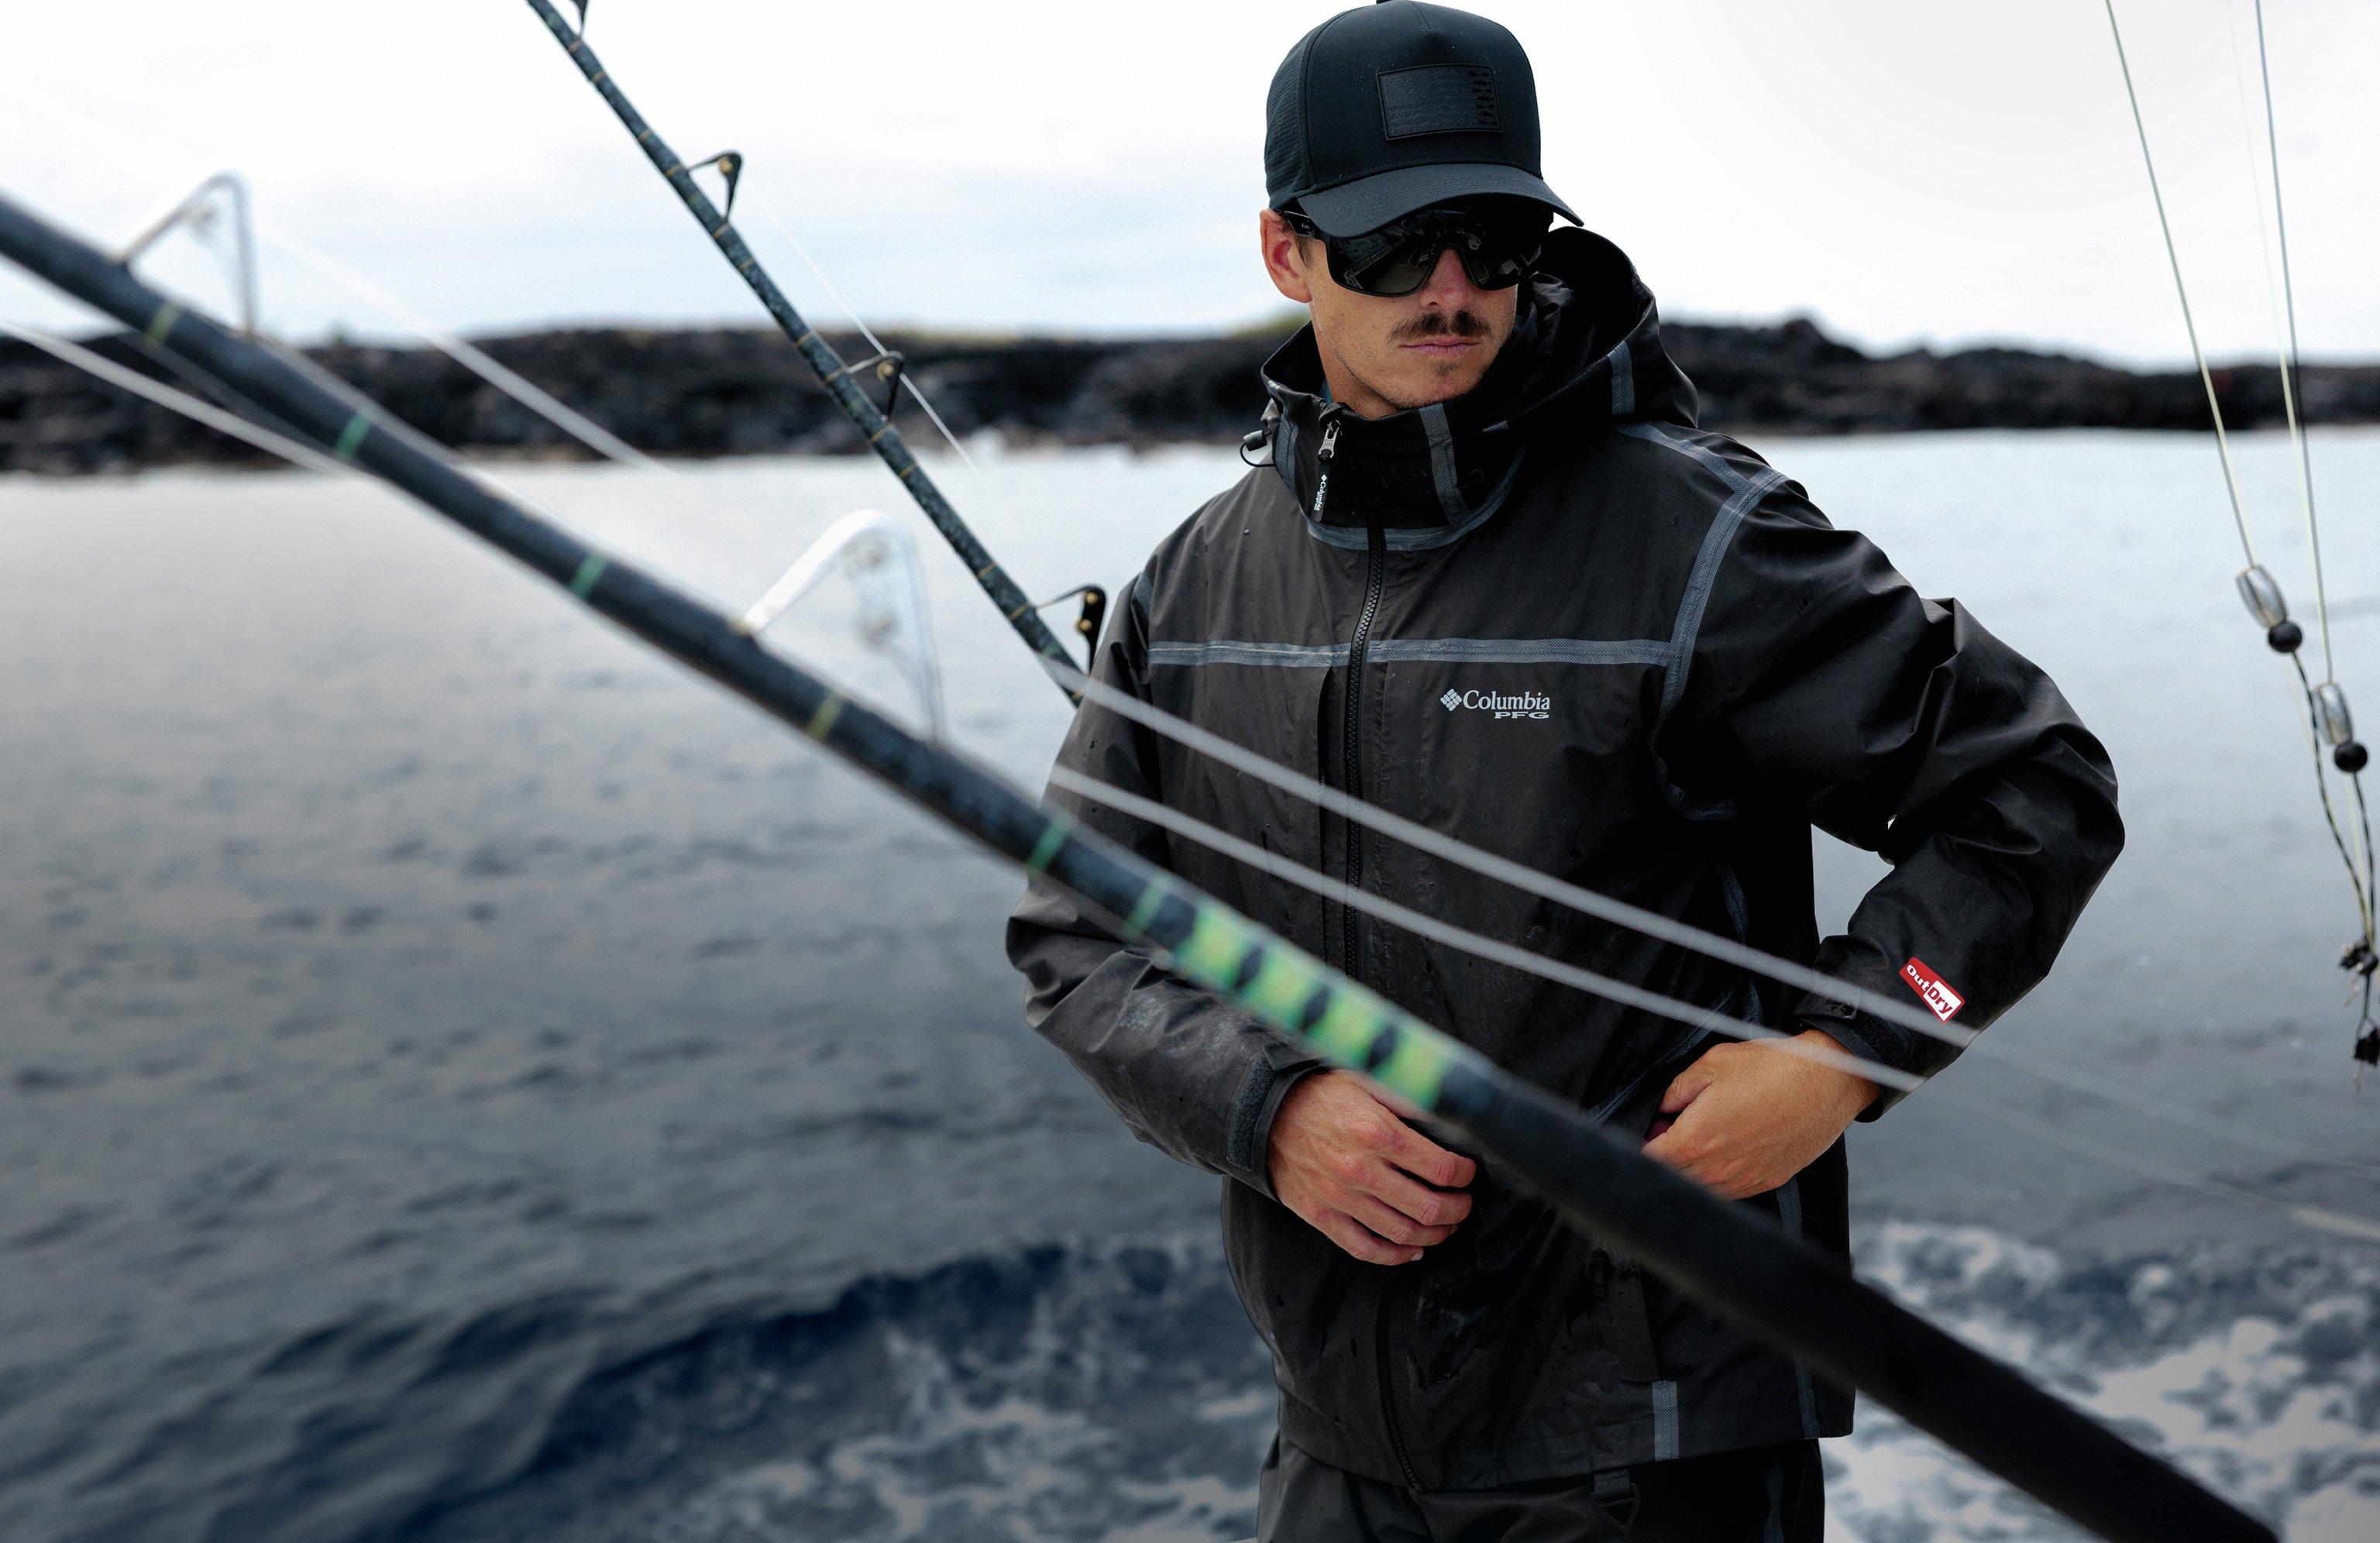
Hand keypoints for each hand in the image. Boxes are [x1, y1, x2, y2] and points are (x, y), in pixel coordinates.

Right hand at [1267, 1070, 1476, 1264]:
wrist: (1266, 1114)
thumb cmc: (1322, 1096)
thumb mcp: (1367, 1081)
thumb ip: (1409, 1098)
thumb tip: (1450, 1114)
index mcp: (1377, 1133)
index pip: (1441, 1167)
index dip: (1464, 1175)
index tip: (1468, 1173)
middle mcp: (1361, 1169)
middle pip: (1429, 1207)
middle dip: (1458, 1210)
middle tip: (1464, 1204)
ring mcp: (1340, 1197)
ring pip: (1403, 1233)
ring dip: (1435, 1234)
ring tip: (1445, 1226)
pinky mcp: (1321, 1215)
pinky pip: (1365, 1248)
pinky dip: (1395, 1256)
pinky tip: (1412, 1249)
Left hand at [1641, 1031, 1877, 1200]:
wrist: (1828, 1083)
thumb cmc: (1774, 1070)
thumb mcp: (1713, 1063)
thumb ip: (1676, 1089)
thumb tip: (1661, 1107)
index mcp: (1696, 1140)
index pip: (1649, 1159)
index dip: (1643, 1143)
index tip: (1649, 1130)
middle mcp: (1717, 1169)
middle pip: (1672, 1177)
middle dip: (1665, 1157)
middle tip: (1669, 1130)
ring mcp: (1743, 1180)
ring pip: (1700, 1188)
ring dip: (1691, 1169)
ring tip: (1701, 1137)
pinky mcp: (1765, 1181)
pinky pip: (1729, 1191)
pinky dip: (1717, 1176)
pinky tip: (1725, 1149)